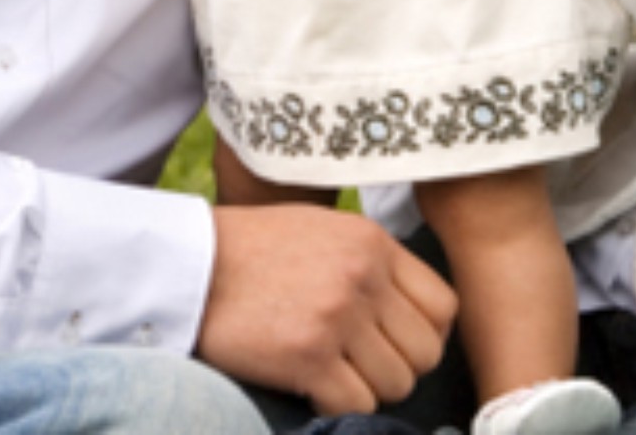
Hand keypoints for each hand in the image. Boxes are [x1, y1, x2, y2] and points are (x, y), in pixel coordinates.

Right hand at [197, 203, 456, 415]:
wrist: (190, 263)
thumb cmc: (254, 249)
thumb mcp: (324, 230)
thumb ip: (371, 261)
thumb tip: (412, 310)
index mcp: (373, 244)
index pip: (444, 307)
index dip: (427, 335)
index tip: (397, 344)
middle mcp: (363, 277)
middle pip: (425, 352)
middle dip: (398, 367)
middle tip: (360, 365)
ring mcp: (337, 317)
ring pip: (396, 384)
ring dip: (367, 389)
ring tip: (332, 374)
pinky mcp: (307, 356)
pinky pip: (356, 404)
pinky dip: (336, 405)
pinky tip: (309, 386)